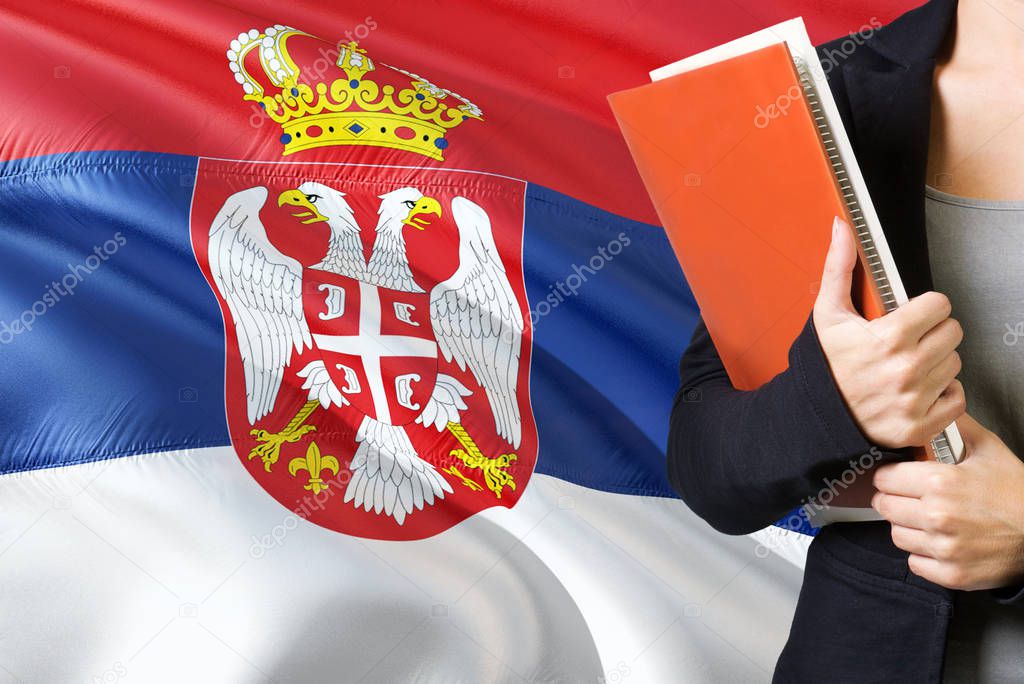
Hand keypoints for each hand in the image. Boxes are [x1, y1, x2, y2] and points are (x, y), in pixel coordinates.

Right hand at [813, 217, 965, 448]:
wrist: (813, 416)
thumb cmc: (823, 364)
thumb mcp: (827, 314)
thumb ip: (839, 267)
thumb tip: (842, 227)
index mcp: (889, 337)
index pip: (940, 305)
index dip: (925, 308)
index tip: (909, 316)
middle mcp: (906, 369)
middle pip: (952, 333)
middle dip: (932, 333)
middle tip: (908, 341)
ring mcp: (915, 399)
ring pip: (955, 364)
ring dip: (937, 363)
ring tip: (908, 366)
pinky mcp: (921, 425)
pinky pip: (957, 400)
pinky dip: (943, 395)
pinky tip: (918, 390)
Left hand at [872, 414, 1023, 589]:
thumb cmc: (1018, 493)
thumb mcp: (990, 450)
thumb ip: (957, 427)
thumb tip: (941, 406)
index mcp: (940, 482)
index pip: (883, 478)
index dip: (890, 475)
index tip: (898, 477)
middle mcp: (937, 515)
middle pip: (884, 506)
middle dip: (894, 499)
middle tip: (910, 498)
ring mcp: (943, 547)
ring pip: (896, 534)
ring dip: (907, 527)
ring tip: (928, 520)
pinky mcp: (951, 574)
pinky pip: (914, 563)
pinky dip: (923, 554)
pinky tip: (940, 542)